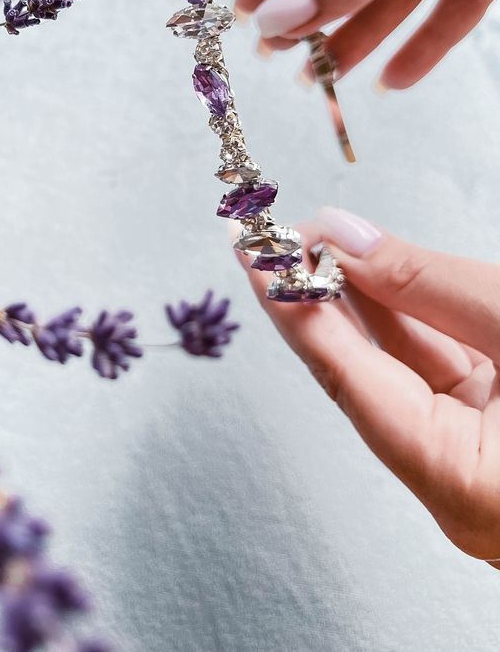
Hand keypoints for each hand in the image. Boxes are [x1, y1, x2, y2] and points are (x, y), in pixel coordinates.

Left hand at [234, 207, 499, 561]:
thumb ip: (432, 283)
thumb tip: (345, 238)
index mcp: (456, 481)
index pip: (343, 379)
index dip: (291, 308)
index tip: (247, 250)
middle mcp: (456, 488)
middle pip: (366, 377)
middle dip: (321, 299)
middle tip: (276, 234)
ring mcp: (482, 466)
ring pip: (406, 373)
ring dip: (366, 305)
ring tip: (320, 242)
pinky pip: (445, 377)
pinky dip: (415, 325)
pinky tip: (380, 277)